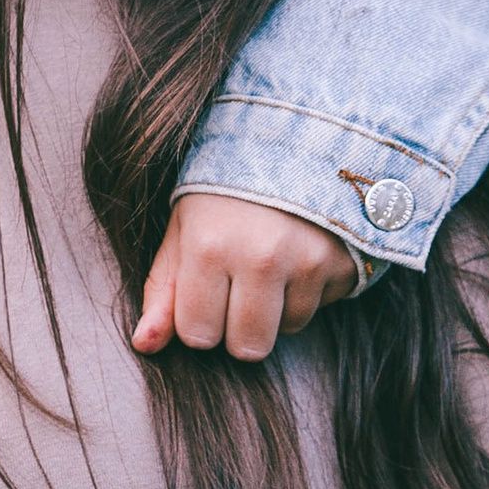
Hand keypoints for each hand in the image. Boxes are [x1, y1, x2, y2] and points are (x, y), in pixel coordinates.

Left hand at [133, 191, 358, 362]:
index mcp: (209, 247)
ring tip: (272, 260)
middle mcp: (261, 258)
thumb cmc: (225, 191)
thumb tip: (145, 345)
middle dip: (238, 328)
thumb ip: (163, 289)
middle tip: (239, 284)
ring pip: (287, 329)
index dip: (199, 319)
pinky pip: (322, 307)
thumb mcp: (183, 229)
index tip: (205, 290)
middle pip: (247, 348)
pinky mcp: (344, 264)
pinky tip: (300, 253)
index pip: (198, 335)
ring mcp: (308, 262)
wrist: (295, 140)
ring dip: (277, 308)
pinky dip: (309, 290)